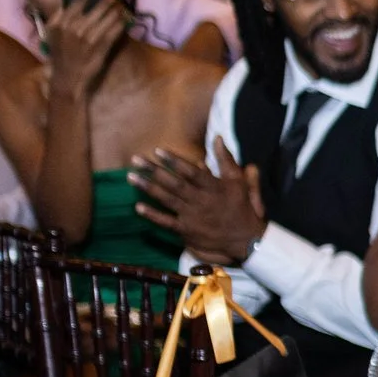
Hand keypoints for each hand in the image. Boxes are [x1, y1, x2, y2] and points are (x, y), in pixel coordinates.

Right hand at [43, 0, 126, 96]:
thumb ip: (58, 14)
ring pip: (110, 15)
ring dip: (120, 6)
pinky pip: (116, 29)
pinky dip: (123, 21)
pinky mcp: (102, 46)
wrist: (67, 77)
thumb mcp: (52, 31)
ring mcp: (90, 36)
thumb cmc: (60, 53)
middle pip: (100, 3)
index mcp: (63, 20)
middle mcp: (76, 26)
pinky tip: (128, 15)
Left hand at [130, 137, 264, 264]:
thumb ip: (226, 159)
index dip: (174, 161)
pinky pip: (167, 222)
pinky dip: (152, 215)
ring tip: (131, 177)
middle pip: (174, 183)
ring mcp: (192, 216)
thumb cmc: (242, 207)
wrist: (246, 240)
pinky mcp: (187, 231)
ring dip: (148, 188)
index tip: (157, 151)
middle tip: (135, 160)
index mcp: (213, 187)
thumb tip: (217, 137)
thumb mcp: (238, 181)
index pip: (190, 172)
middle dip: (153, 171)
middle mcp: (200, 200)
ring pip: (167, 200)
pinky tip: (138, 207)